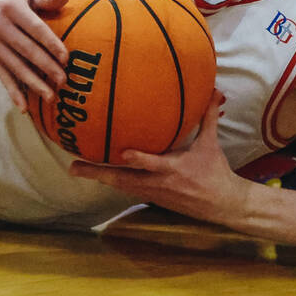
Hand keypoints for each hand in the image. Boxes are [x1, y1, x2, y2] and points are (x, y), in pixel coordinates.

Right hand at [0, 0, 69, 109]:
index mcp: (12, 7)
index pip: (34, 28)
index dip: (50, 43)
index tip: (66, 58)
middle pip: (25, 50)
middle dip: (45, 67)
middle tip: (63, 81)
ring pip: (14, 66)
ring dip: (32, 83)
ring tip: (50, 97)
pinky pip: (2, 75)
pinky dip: (12, 91)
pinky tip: (24, 107)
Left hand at [69, 92, 247, 222]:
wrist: (221, 204)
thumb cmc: (215, 171)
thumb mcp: (211, 143)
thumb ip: (208, 116)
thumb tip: (214, 90)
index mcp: (174, 169)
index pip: (154, 164)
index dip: (139, 159)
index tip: (123, 152)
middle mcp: (158, 183)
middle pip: (123, 180)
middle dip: (98, 174)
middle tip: (74, 168)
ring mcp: (152, 193)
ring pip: (120, 186)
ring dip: (99, 178)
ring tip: (77, 169)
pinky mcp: (151, 199)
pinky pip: (127, 189)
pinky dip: (112, 181)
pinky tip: (98, 174)